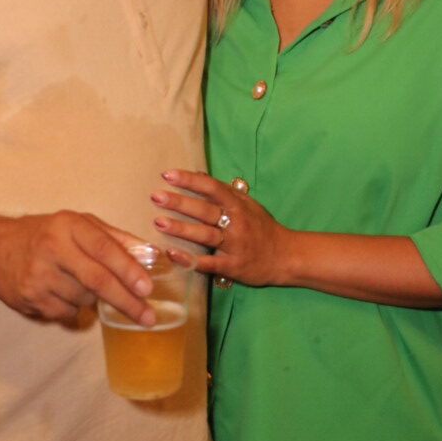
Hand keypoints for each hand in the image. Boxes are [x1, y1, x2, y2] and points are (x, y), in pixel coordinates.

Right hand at [0, 210, 154, 325]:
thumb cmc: (46, 234)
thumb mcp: (78, 224)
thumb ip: (114, 237)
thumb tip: (150, 255)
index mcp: (68, 225)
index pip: (103, 248)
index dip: (128, 269)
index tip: (147, 287)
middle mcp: (52, 248)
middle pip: (96, 280)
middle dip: (126, 300)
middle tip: (147, 316)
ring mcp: (39, 276)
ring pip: (84, 299)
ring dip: (94, 298)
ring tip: (80, 281)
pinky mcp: (31, 299)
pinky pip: (67, 312)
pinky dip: (74, 306)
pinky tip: (62, 290)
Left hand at [151, 169, 288, 286]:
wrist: (285, 256)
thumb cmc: (262, 227)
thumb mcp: (247, 204)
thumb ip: (223, 191)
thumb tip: (198, 174)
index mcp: (238, 204)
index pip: (211, 188)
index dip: (190, 180)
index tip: (168, 174)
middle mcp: (236, 222)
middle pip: (205, 210)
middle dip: (179, 203)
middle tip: (156, 196)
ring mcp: (234, 245)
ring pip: (205, 234)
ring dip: (181, 228)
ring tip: (159, 222)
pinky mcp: (233, 266)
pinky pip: (208, 262)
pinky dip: (190, 259)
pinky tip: (172, 253)